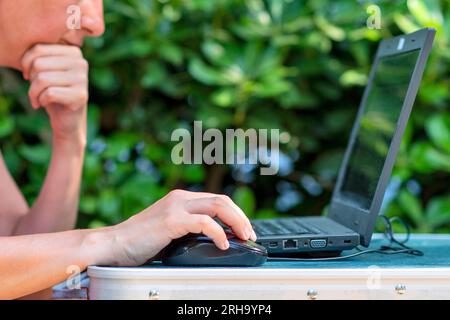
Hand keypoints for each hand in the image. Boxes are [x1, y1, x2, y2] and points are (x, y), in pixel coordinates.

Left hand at [21, 44, 88, 144]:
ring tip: (36, 98)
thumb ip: (41, 56)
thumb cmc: (54, 91)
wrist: (67, 119)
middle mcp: (81, 63)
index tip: (27, 75)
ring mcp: (83, 79)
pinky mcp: (81, 96)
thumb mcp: (47, 70)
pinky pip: (49, 93)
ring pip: (42, 79)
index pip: (39, 49)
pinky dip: (40, 101)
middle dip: (30, 80)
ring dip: (33, 92)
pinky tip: (44, 104)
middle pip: (39, 64)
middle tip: (34, 89)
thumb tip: (24, 52)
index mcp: (74, 52)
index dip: (26, 63)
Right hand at [105, 190, 256, 265]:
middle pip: (222, 200)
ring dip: (236, 222)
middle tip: (249, 234)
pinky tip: (223, 244)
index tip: (243, 229)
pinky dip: (218, 233)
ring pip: (218, 206)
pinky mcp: (171, 220)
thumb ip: (187, 227)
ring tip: (244, 236)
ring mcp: (176, 207)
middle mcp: (180, 198)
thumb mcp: (169, 229)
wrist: (114, 244)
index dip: (235, 213)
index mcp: (180, 199)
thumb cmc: (139, 241)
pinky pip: (204, 222)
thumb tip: (213, 237)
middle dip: (240, 216)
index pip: (216, 200)